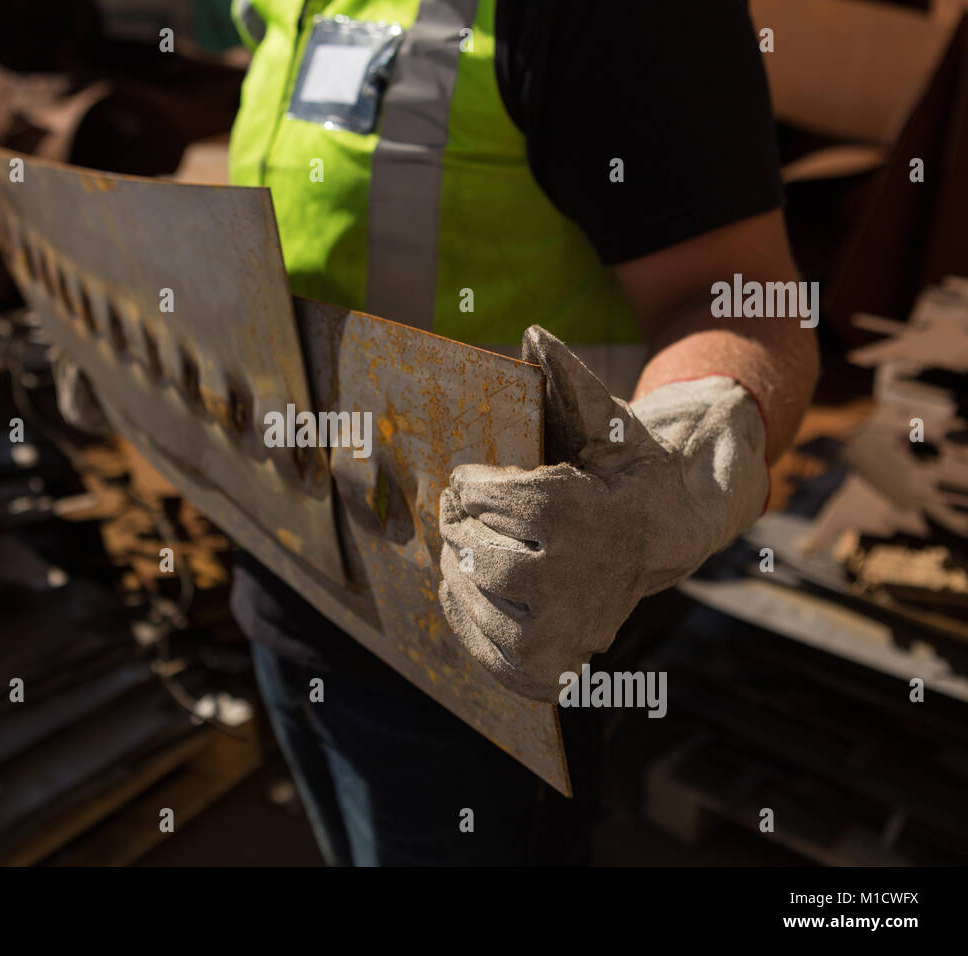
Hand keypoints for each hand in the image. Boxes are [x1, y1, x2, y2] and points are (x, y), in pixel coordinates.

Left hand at [438, 326, 767, 700]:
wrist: (671, 532)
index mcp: (570, 512)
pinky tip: (477, 591)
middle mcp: (564, 577)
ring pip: (472, 596)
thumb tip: (534, 334)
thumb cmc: (625, 470)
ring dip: (461, 570)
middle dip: (463, 526)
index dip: (469, 486)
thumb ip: (569, 382)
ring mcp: (558, 629)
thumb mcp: (607, 421)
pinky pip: (484, 648)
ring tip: (475, 550)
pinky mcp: (549, 667)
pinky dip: (469, 620)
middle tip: (471, 515)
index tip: (476, 481)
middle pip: (470, 549)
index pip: (475, 498)